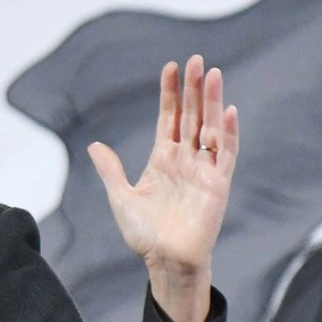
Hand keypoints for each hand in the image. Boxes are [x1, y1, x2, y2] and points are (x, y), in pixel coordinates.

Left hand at [87, 54, 238, 321]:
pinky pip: (225, 155)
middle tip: (195, 60)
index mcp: (162, 159)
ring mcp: (203, 170)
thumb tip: (94, 145)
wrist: (164, 261)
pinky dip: (227, 133)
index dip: (170, 94)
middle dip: (193, 89)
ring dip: (211, 102)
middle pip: (191, 117)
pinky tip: (227, 110)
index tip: (170, 67)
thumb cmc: (145, 234)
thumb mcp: (121, 197)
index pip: (169, 119)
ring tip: (212, 73)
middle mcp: (185, 160)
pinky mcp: (217, 185)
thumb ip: (111, 170)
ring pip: (210, 128)